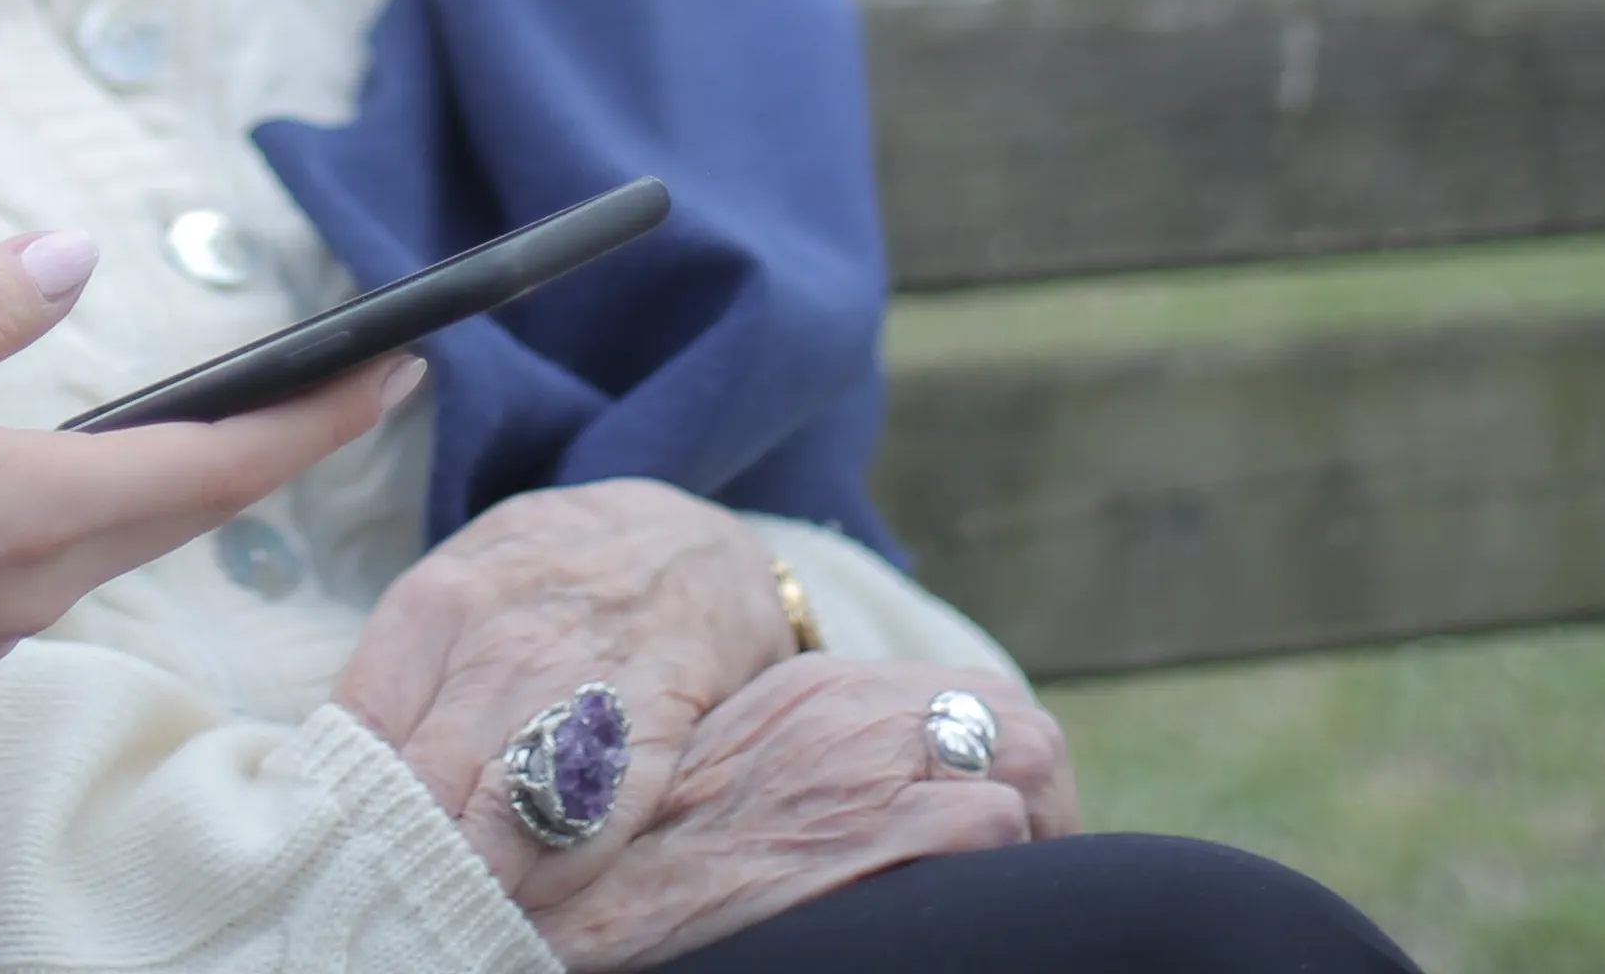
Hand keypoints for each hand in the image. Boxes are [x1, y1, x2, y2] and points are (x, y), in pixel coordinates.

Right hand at [0, 228, 413, 770]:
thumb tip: (71, 258)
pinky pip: (68, 552)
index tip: (397, 374)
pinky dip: (119, 500)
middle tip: (359, 381)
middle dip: (284, 440)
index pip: (216, 466)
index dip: (317, 419)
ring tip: (255, 415)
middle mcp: (29, 578)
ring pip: (130, 533)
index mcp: (26, 508)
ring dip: (199, 474)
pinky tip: (101, 466)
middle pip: (193, 506)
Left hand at [331, 483, 804, 906]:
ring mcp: (578, 690)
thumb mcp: (459, 581)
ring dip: (465, 880)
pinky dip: (549, 882)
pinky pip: (587, 832)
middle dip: (394, 852)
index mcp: (435, 605)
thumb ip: (399, 669)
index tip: (328, 846)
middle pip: (421, 788)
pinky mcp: (649, 732)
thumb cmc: (546, 575)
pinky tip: (523, 903)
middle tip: (376, 895)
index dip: (338, 803)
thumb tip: (327, 767)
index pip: (358, 731)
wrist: (685, 541)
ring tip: (438, 913)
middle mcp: (501, 649)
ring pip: (497, 825)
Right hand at [542, 661, 1076, 971]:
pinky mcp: (863, 838)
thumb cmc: (631, 858)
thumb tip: (863, 807)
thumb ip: (794, 768)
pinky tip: (964, 911)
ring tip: (1006, 899)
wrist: (562, 887)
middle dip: (1042, 797)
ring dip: (1034, 834)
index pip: (963, 697)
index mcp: (812, 694)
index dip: (998, 768)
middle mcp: (847, 716)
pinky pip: (988, 827)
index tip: (992, 829)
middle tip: (1025, 868)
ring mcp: (858, 773)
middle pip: (1015, 719)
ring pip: (1024, 765)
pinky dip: (1002, 870)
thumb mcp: (722, 782)